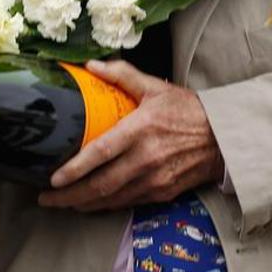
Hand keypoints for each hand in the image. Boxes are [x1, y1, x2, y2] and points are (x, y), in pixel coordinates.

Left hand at [38, 60, 223, 211]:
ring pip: (112, 199)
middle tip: (46, 198)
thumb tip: (91, 66)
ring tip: (62, 203)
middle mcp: (146, 159)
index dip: (75, 169)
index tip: (54, 178)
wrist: (225, 138)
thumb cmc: (189, 110)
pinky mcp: (163, 192)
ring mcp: (155, 179)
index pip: (101, 153)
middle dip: (69, 195)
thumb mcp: (155, 87)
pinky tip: (92, 203)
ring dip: (84, 204)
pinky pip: (128, 203)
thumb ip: (122, 74)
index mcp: (141, 130)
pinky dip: (107, 206)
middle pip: (101, 185)